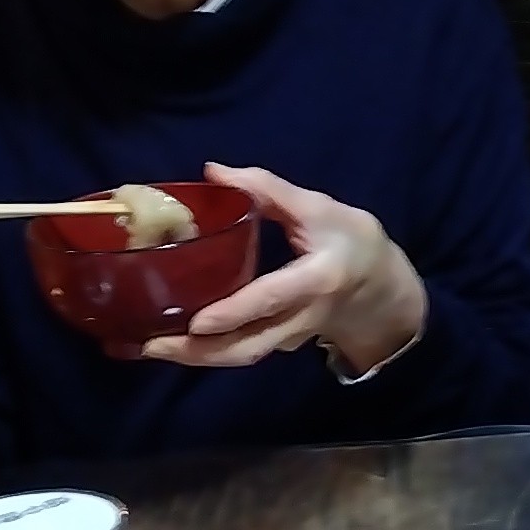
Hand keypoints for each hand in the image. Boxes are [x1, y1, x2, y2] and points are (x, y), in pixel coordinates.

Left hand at [147, 161, 428, 375]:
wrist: (385, 291)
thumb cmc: (353, 241)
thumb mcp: (321, 208)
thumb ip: (269, 190)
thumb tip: (213, 171)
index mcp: (317, 279)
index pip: (272, 299)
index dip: (234, 312)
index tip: (196, 322)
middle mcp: (302, 317)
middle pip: (247, 346)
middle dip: (197, 352)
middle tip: (148, 346)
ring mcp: (290, 337)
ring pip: (240, 355)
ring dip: (193, 358)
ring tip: (144, 347)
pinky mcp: (279, 342)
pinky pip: (240, 350)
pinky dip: (204, 351)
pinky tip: (168, 340)